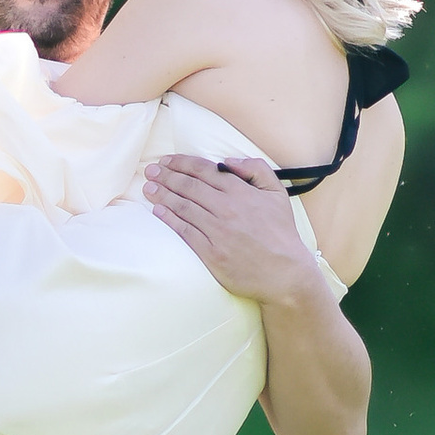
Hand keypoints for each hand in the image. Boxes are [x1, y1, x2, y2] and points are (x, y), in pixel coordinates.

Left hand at [140, 153, 320, 306]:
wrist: (286, 273)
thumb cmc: (282, 233)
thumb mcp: (277, 193)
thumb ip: (256, 169)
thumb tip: (227, 161)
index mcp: (241, 192)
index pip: (204, 171)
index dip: (181, 163)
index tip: (167, 161)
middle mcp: (226, 209)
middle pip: (188, 187)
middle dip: (166, 176)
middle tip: (150, 171)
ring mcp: (218, 232)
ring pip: (183, 207)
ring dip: (163, 195)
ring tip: (149, 187)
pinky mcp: (211, 253)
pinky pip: (185, 231)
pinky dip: (169, 219)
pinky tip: (158, 210)